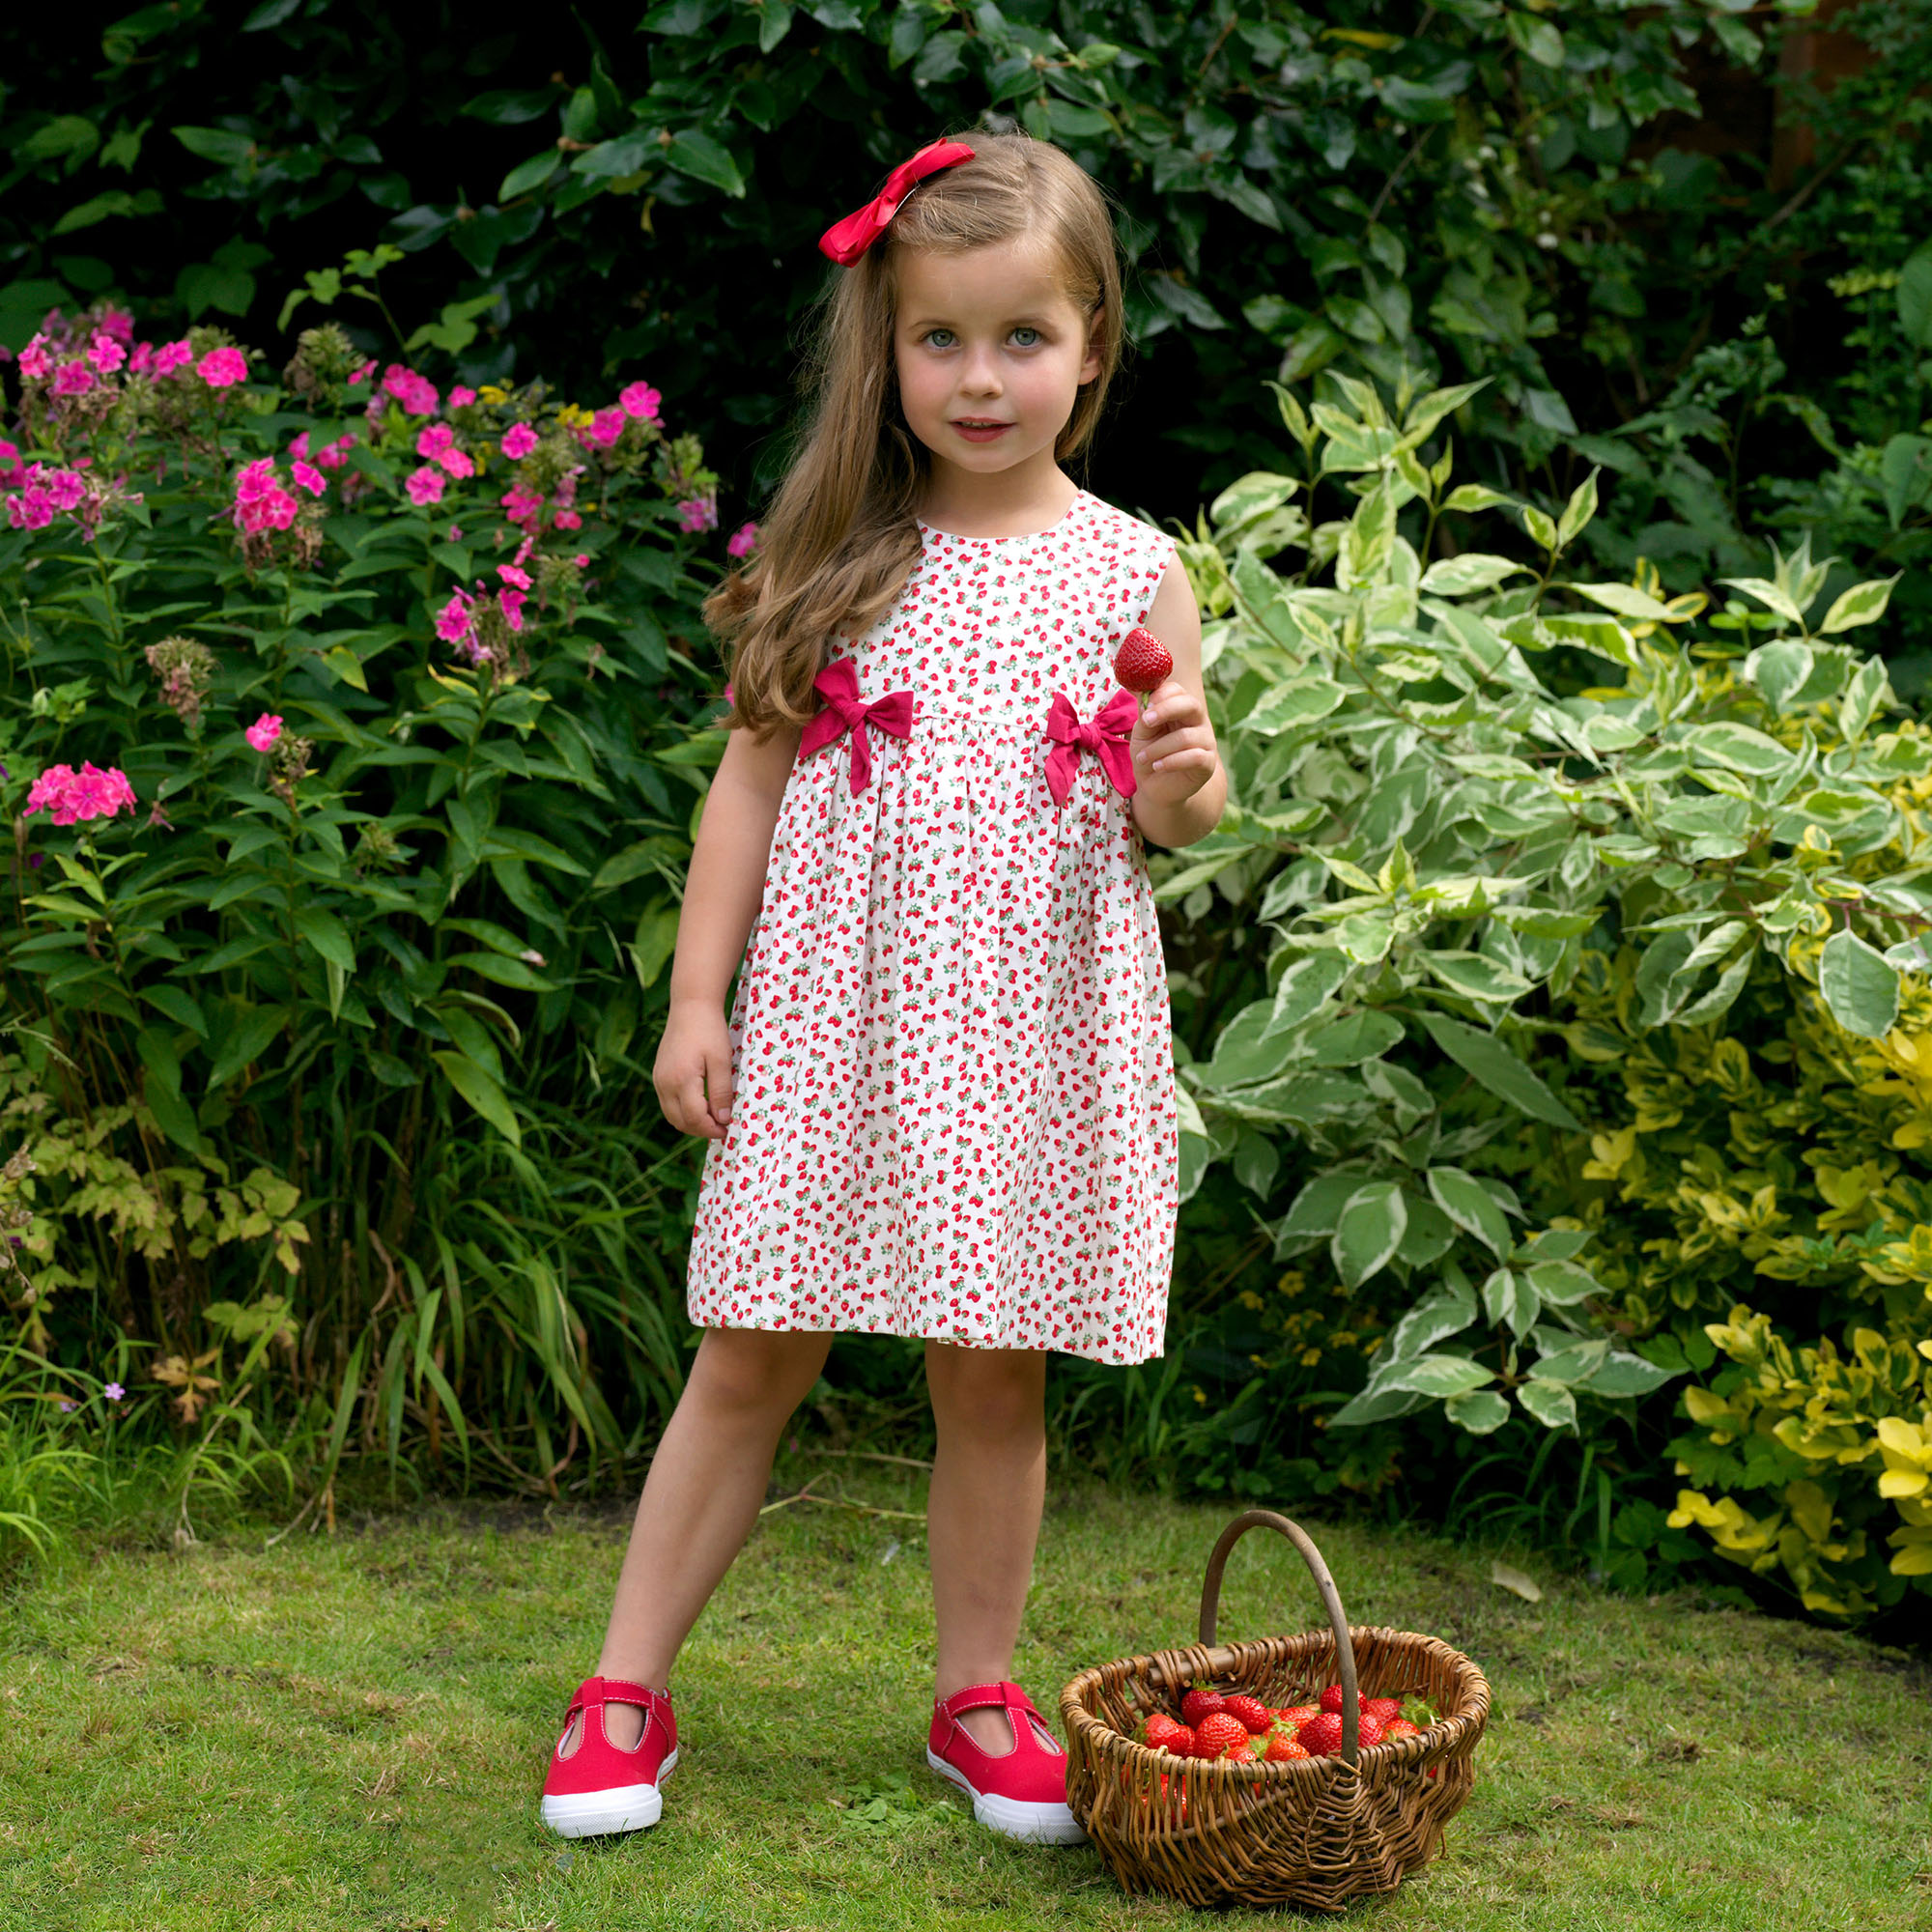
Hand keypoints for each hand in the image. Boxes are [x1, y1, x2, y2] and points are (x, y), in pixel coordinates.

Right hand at [654, 998, 735, 1139]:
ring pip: (671, 1115)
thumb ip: (721, 1092)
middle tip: (722, 1128)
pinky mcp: (658, 1075)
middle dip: (701, 1130)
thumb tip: (723, 1119)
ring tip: (713, 1120)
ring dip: (691, 1123)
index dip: (712, 1129)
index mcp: (681, 1080)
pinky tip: (700, 1107)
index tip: (728, 1130)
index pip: (694, 1118)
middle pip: (680, 1121)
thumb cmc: (709, 1030)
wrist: (691, 1006)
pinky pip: (667, 1103)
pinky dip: (682, 1112)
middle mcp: (664, 1083)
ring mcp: (658, 1079)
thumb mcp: (722, 1061)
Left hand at [1130, 679, 1219, 809]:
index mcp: (1181, 709)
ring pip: (1186, 737)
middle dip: (1166, 710)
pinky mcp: (1208, 763)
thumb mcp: (1142, 733)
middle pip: (1191, 704)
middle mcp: (1198, 722)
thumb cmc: (1149, 754)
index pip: (1178, 691)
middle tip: (1146, 720)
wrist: (1155, 787)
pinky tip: (1157, 766)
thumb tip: (1142, 694)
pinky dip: (1171, 762)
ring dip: (1158, 748)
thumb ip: (1145, 715)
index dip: (1162, 695)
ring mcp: (1206, 742)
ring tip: (1142, 758)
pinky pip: (1194, 757)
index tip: (1146, 705)